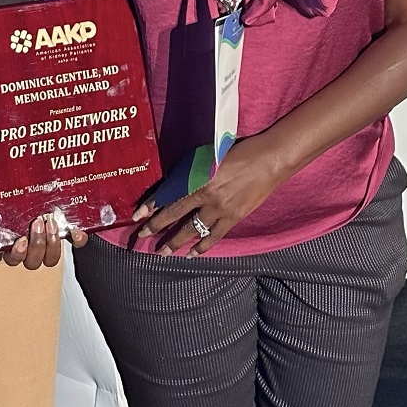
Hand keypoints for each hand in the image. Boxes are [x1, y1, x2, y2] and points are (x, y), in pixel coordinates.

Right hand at [0, 197, 87, 268]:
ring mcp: (49, 241)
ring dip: (52, 245)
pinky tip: (75, 230)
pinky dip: (78, 239)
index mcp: (12, 242)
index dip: (17, 254)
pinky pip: (75, 243)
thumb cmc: (7, 195)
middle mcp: (31, 247)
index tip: (21, 239)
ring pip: (51, 259)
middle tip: (38, 224)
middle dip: (37, 245)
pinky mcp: (66, 232)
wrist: (29, 178)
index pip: (12, 259)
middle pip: (33, 262)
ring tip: (51, 223)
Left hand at [136, 134, 282, 255]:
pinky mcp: (234, 218)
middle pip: (176, 215)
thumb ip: (192, 172)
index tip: (138, 215)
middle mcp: (207, 196)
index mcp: (199, 178)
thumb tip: (176, 184)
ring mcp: (221, 210)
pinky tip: (191, 254)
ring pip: (193, 230)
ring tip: (163, 253)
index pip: (169, 194)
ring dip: (176, 242)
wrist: (268, 161)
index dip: (152, 205)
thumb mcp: (208, 157)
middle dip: (157, 226)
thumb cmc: (238, 152)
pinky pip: (214, 236)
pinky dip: (202, 247)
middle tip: (142, 237)